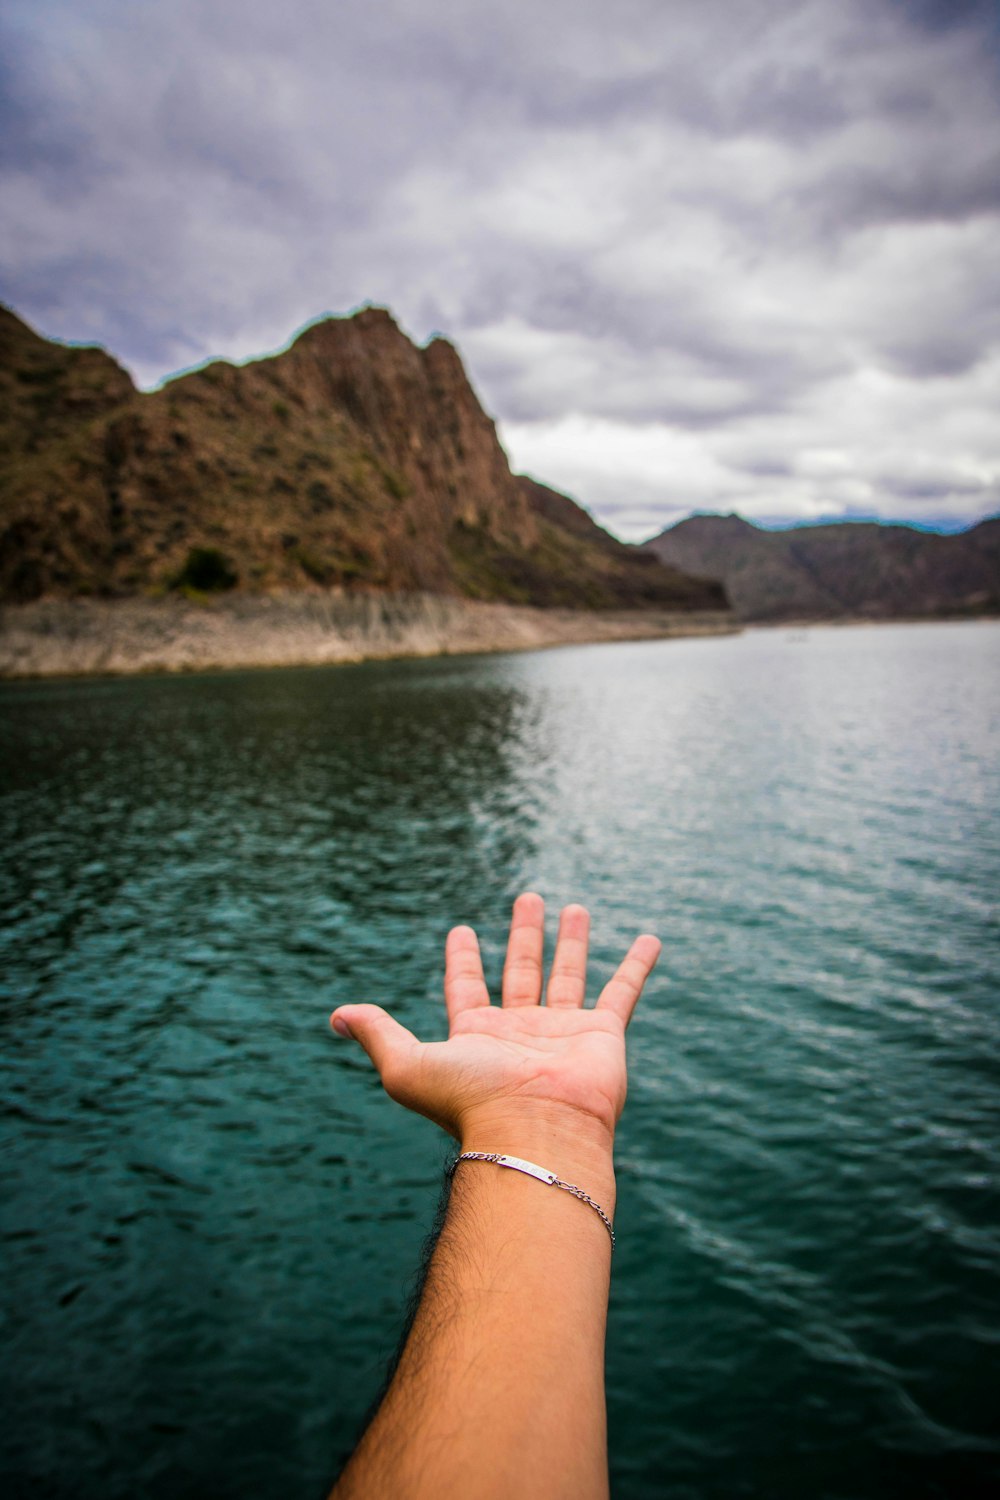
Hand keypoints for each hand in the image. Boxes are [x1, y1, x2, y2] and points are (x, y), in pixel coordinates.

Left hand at [329, 893, 660, 1146]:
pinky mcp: (603, 1035)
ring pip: (568, 974)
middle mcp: (520, 1032)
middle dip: (523, 935)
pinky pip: (623, 991)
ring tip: (574, 908)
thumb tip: (333, 1016)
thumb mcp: (407, 1065)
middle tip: (526, 898)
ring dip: (571, 941)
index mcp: (477, 1036)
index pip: (468, 988)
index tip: (461, 930)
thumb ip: (376, 1033)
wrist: (535, 1134)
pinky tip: (650, 940)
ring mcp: (564, 1033)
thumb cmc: (470, 1104)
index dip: (463, 960)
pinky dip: (637, 965)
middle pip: (521, 971)